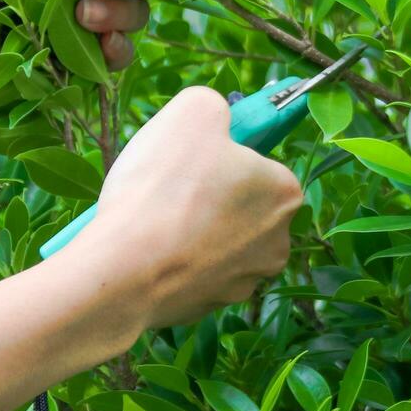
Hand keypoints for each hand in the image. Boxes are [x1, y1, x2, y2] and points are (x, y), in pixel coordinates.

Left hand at [0, 0, 160, 70]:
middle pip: (126, 1)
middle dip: (122, 11)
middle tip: (89, 16)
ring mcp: (51, 23)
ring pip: (110, 39)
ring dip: (113, 41)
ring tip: (89, 38)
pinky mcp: (35, 61)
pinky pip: (79, 70)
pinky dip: (87, 70)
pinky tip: (79, 67)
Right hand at [87, 87, 302, 327]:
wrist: (124, 271)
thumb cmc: (163, 187)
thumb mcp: (191, 112)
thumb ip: (213, 105)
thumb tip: (215, 115)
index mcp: (285, 193)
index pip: (257, 162)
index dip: (219, 156)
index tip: (189, 161)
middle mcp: (277, 242)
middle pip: (240, 204)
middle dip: (208, 195)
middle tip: (167, 188)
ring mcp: (246, 280)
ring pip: (218, 239)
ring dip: (191, 229)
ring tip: (153, 221)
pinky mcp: (212, 305)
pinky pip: (195, 271)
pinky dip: (175, 260)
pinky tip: (149, 251)